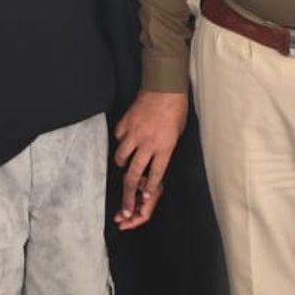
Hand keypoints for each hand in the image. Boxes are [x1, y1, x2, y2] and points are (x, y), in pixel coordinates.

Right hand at [113, 89, 188, 229]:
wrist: (165, 86)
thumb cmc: (176, 109)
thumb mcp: (177, 135)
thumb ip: (165, 151)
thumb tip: (153, 165)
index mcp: (164, 147)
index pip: (155, 175)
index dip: (149, 190)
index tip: (144, 200)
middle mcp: (148, 143)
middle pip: (133, 174)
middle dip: (128, 195)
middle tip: (124, 208)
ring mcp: (134, 132)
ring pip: (120, 158)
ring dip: (122, 165)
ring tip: (124, 165)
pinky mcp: (125, 122)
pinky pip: (118, 138)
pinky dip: (120, 142)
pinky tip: (125, 141)